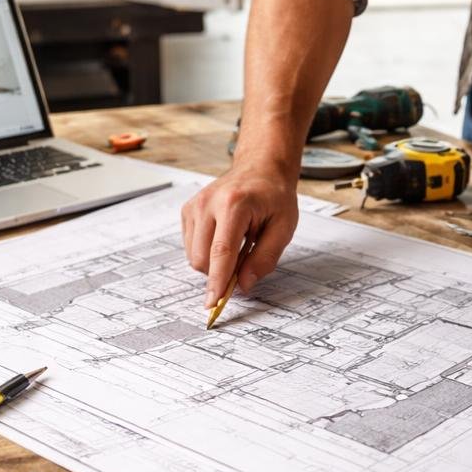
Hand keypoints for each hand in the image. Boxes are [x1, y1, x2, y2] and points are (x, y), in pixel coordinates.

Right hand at [182, 163, 299, 307]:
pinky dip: (207, 252)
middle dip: (220, 272)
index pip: (221, 252)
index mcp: (234, 205)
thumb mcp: (283, 227)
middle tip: (246, 260)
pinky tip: (224, 237)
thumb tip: (244, 285)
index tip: (213, 303)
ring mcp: (194, 206)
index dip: (217, 281)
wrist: (259, 168)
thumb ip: (265, 258)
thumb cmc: (274, 196)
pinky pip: (191, 246)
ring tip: (238, 244)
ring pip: (193, 256)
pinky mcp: (187, 211)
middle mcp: (208, 203)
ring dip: (214, 262)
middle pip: (202, 258)